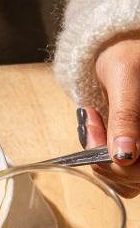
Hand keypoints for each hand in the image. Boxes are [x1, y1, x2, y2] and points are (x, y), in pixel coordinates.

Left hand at [80, 34, 139, 198]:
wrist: (120, 47)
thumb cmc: (126, 54)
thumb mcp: (125, 79)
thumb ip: (126, 117)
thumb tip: (125, 155)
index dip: (117, 158)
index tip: (93, 123)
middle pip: (135, 176)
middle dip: (105, 157)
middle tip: (91, 121)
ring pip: (129, 180)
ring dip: (103, 161)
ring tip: (94, 123)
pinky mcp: (138, 150)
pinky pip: (125, 175)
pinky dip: (106, 163)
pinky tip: (98, 136)